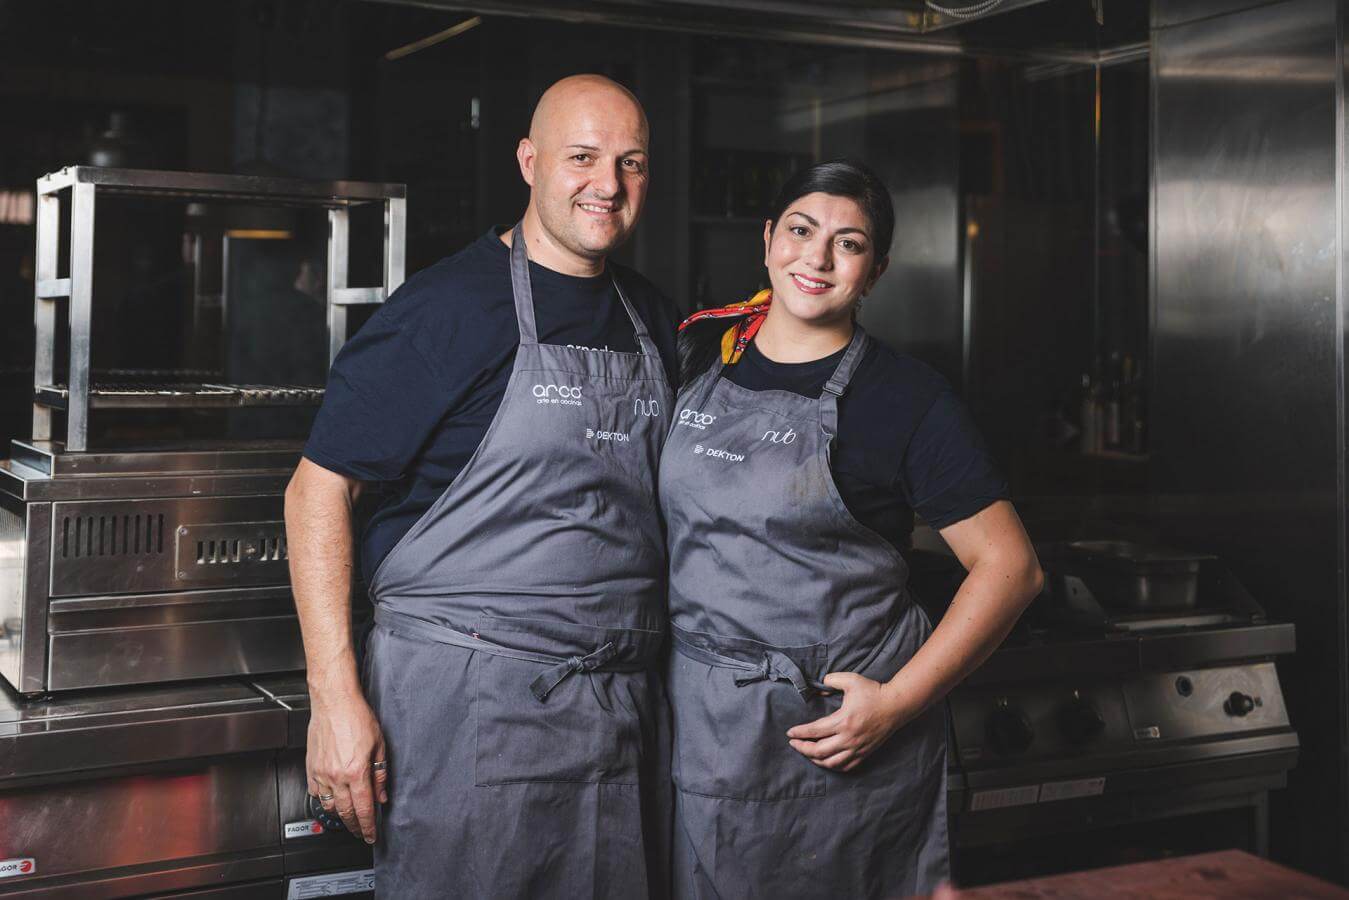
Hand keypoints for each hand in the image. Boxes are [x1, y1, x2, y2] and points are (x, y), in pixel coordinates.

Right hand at [307, 688, 387, 843]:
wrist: (334, 702)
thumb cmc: (356, 717)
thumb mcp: (379, 744)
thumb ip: (380, 773)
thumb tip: (382, 794)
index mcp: (356, 771)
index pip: (364, 808)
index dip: (369, 826)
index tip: (371, 835)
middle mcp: (337, 775)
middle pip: (346, 812)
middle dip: (355, 826)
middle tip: (361, 832)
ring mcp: (321, 773)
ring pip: (329, 806)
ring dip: (340, 816)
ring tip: (348, 819)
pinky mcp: (311, 768)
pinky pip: (316, 793)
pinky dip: (325, 800)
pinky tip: (332, 800)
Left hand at [785, 672, 915, 771]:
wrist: (896, 705)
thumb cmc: (873, 691)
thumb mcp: (851, 680)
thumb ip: (831, 680)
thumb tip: (820, 685)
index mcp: (843, 720)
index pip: (815, 731)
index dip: (800, 733)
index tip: (790, 733)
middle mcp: (849, 738)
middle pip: (819, 751)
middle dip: (803, 749)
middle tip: (794, 744)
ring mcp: (857, 748)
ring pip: (831, 763)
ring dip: (815, 760)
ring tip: (807, 753)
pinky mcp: (865, 753)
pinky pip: (845, 766)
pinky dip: (832, 766)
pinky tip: (826, 761)